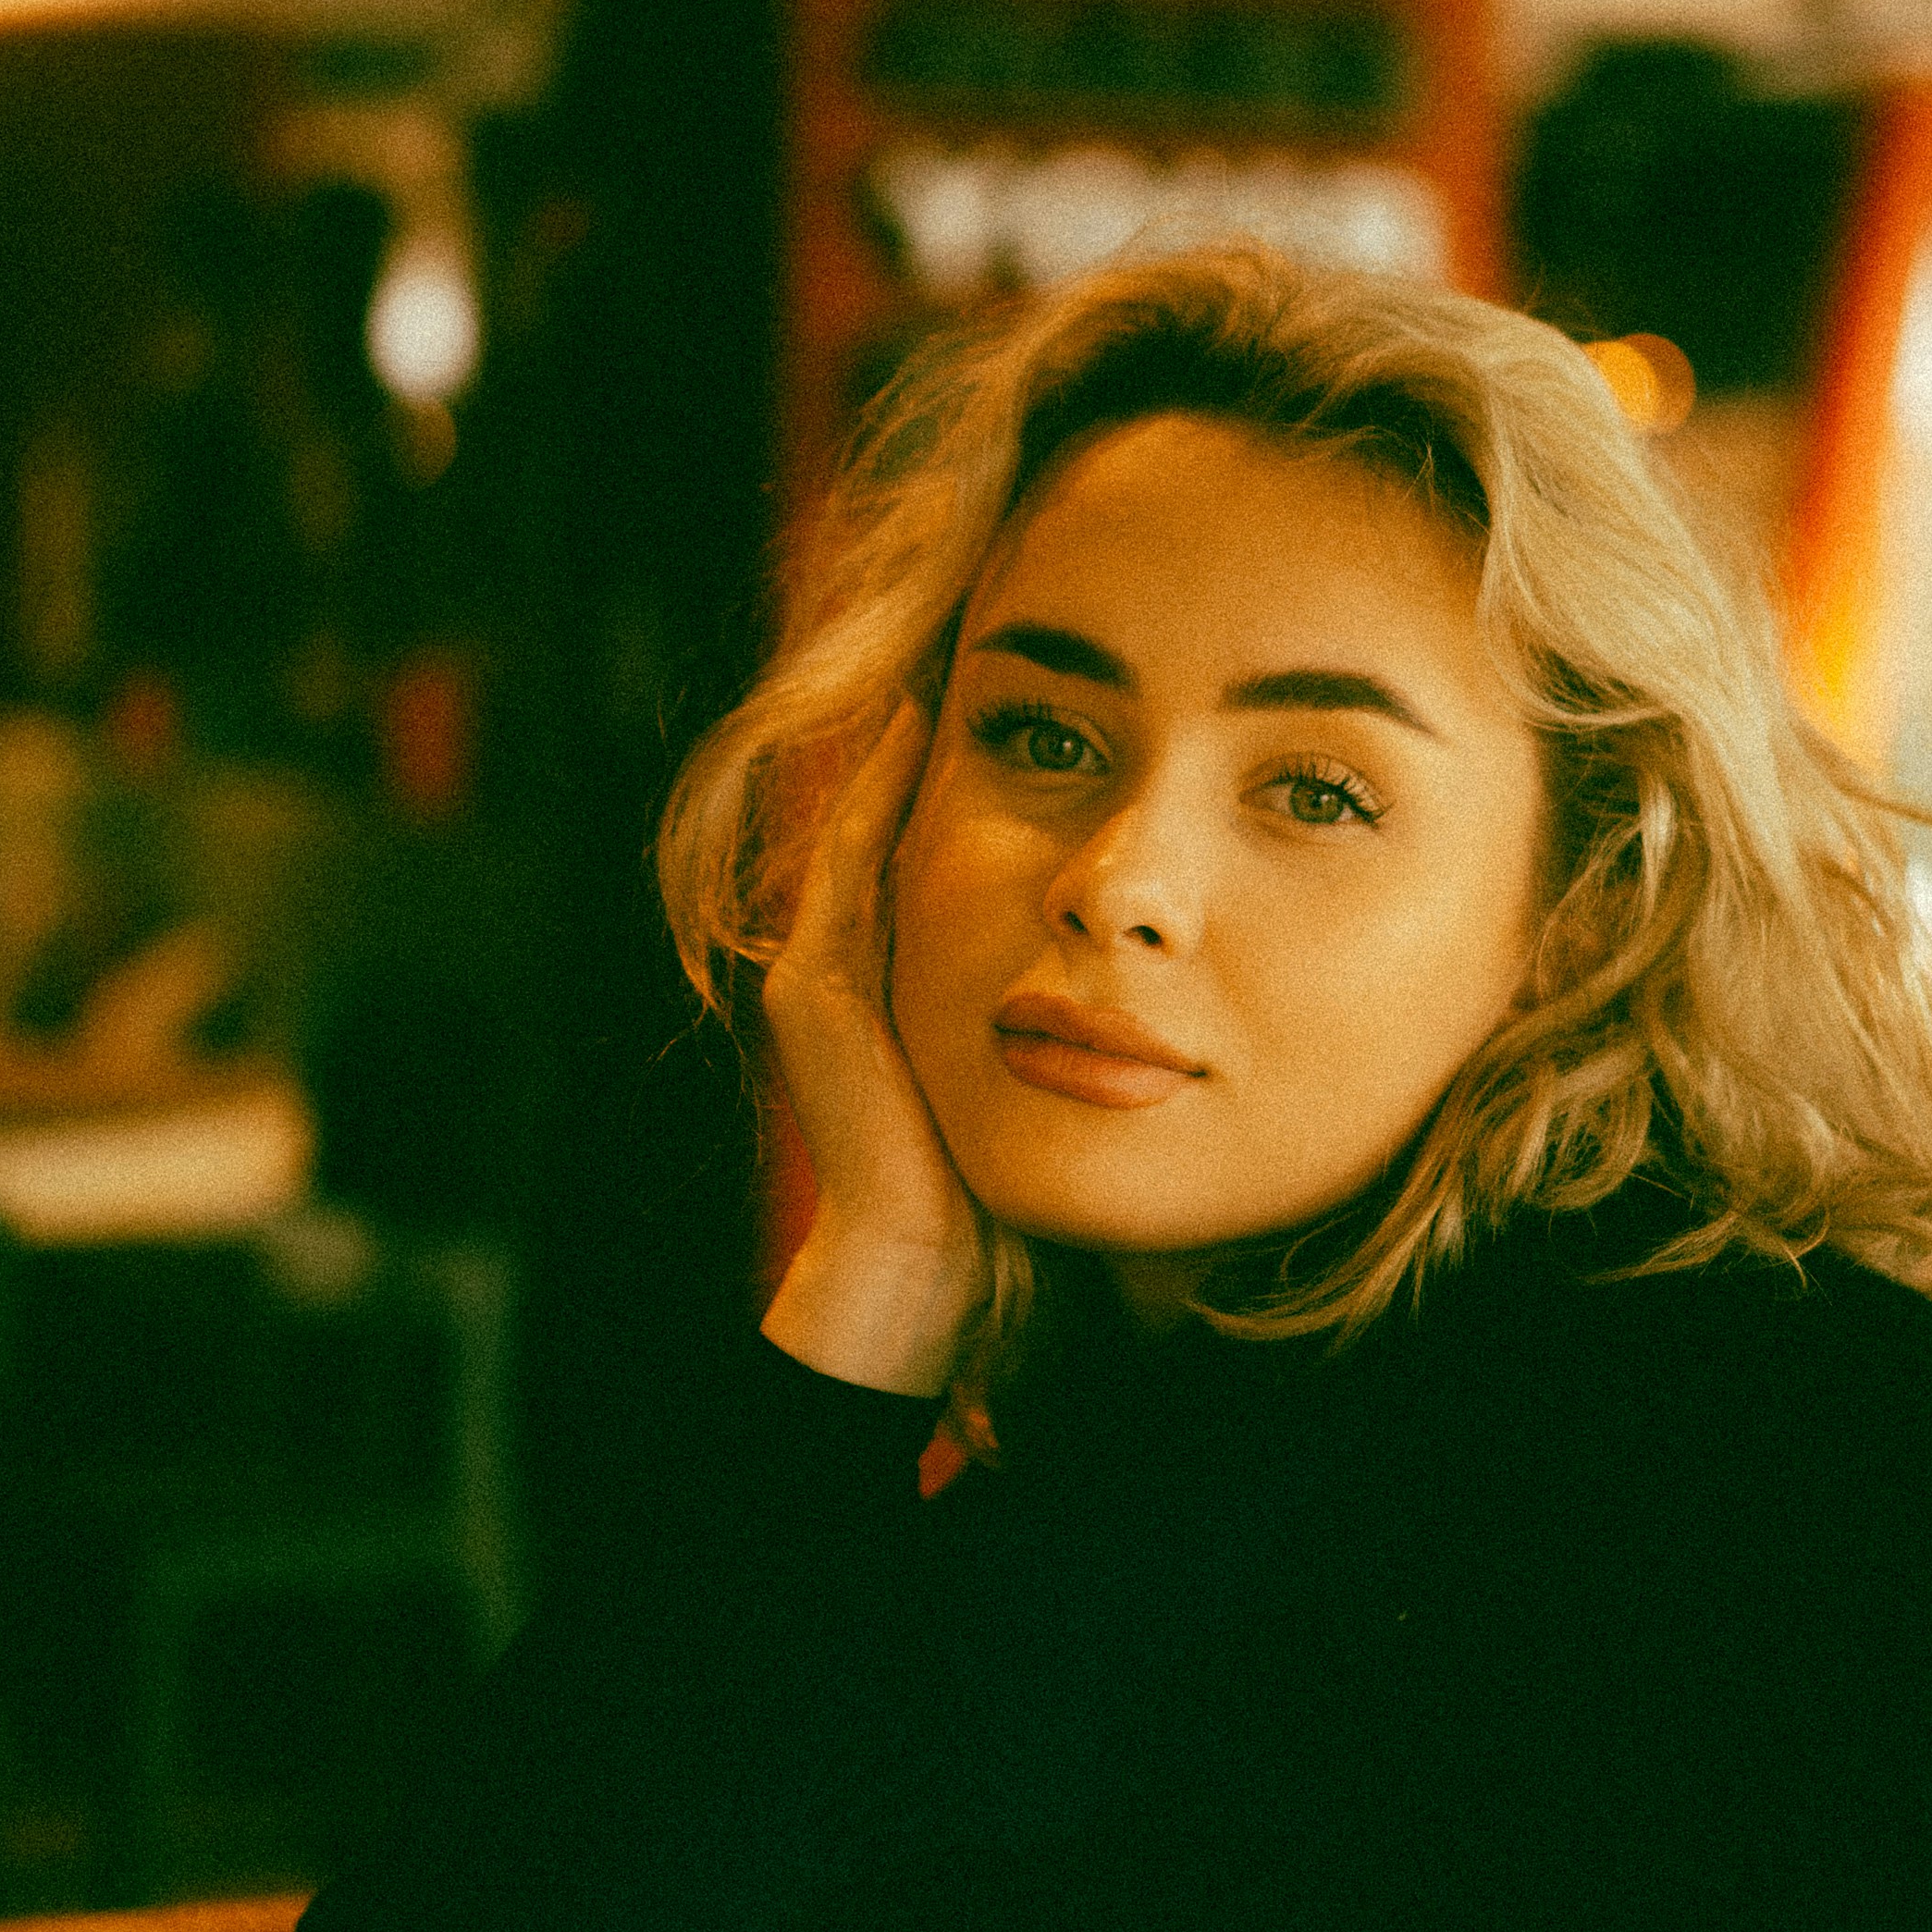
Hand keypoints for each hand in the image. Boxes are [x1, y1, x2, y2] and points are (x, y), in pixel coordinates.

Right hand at [759, 697, 987, 1397]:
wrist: (928, 1262)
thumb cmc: (993, 1188)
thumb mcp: (1020, 1074)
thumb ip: (1040, 1018)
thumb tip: (1118, 983)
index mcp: (884, 994)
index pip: (912, 866)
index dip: (943, 791)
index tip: (996, 718)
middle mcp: (834, 976)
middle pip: (878, 838)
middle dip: (910, 760)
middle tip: (950, 668)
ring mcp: (813, 980)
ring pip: (857, 838)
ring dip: (890, 759)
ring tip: (932, 679)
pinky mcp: (813, 992)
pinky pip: (850, 868)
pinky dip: (878, 798)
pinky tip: (915, 736)